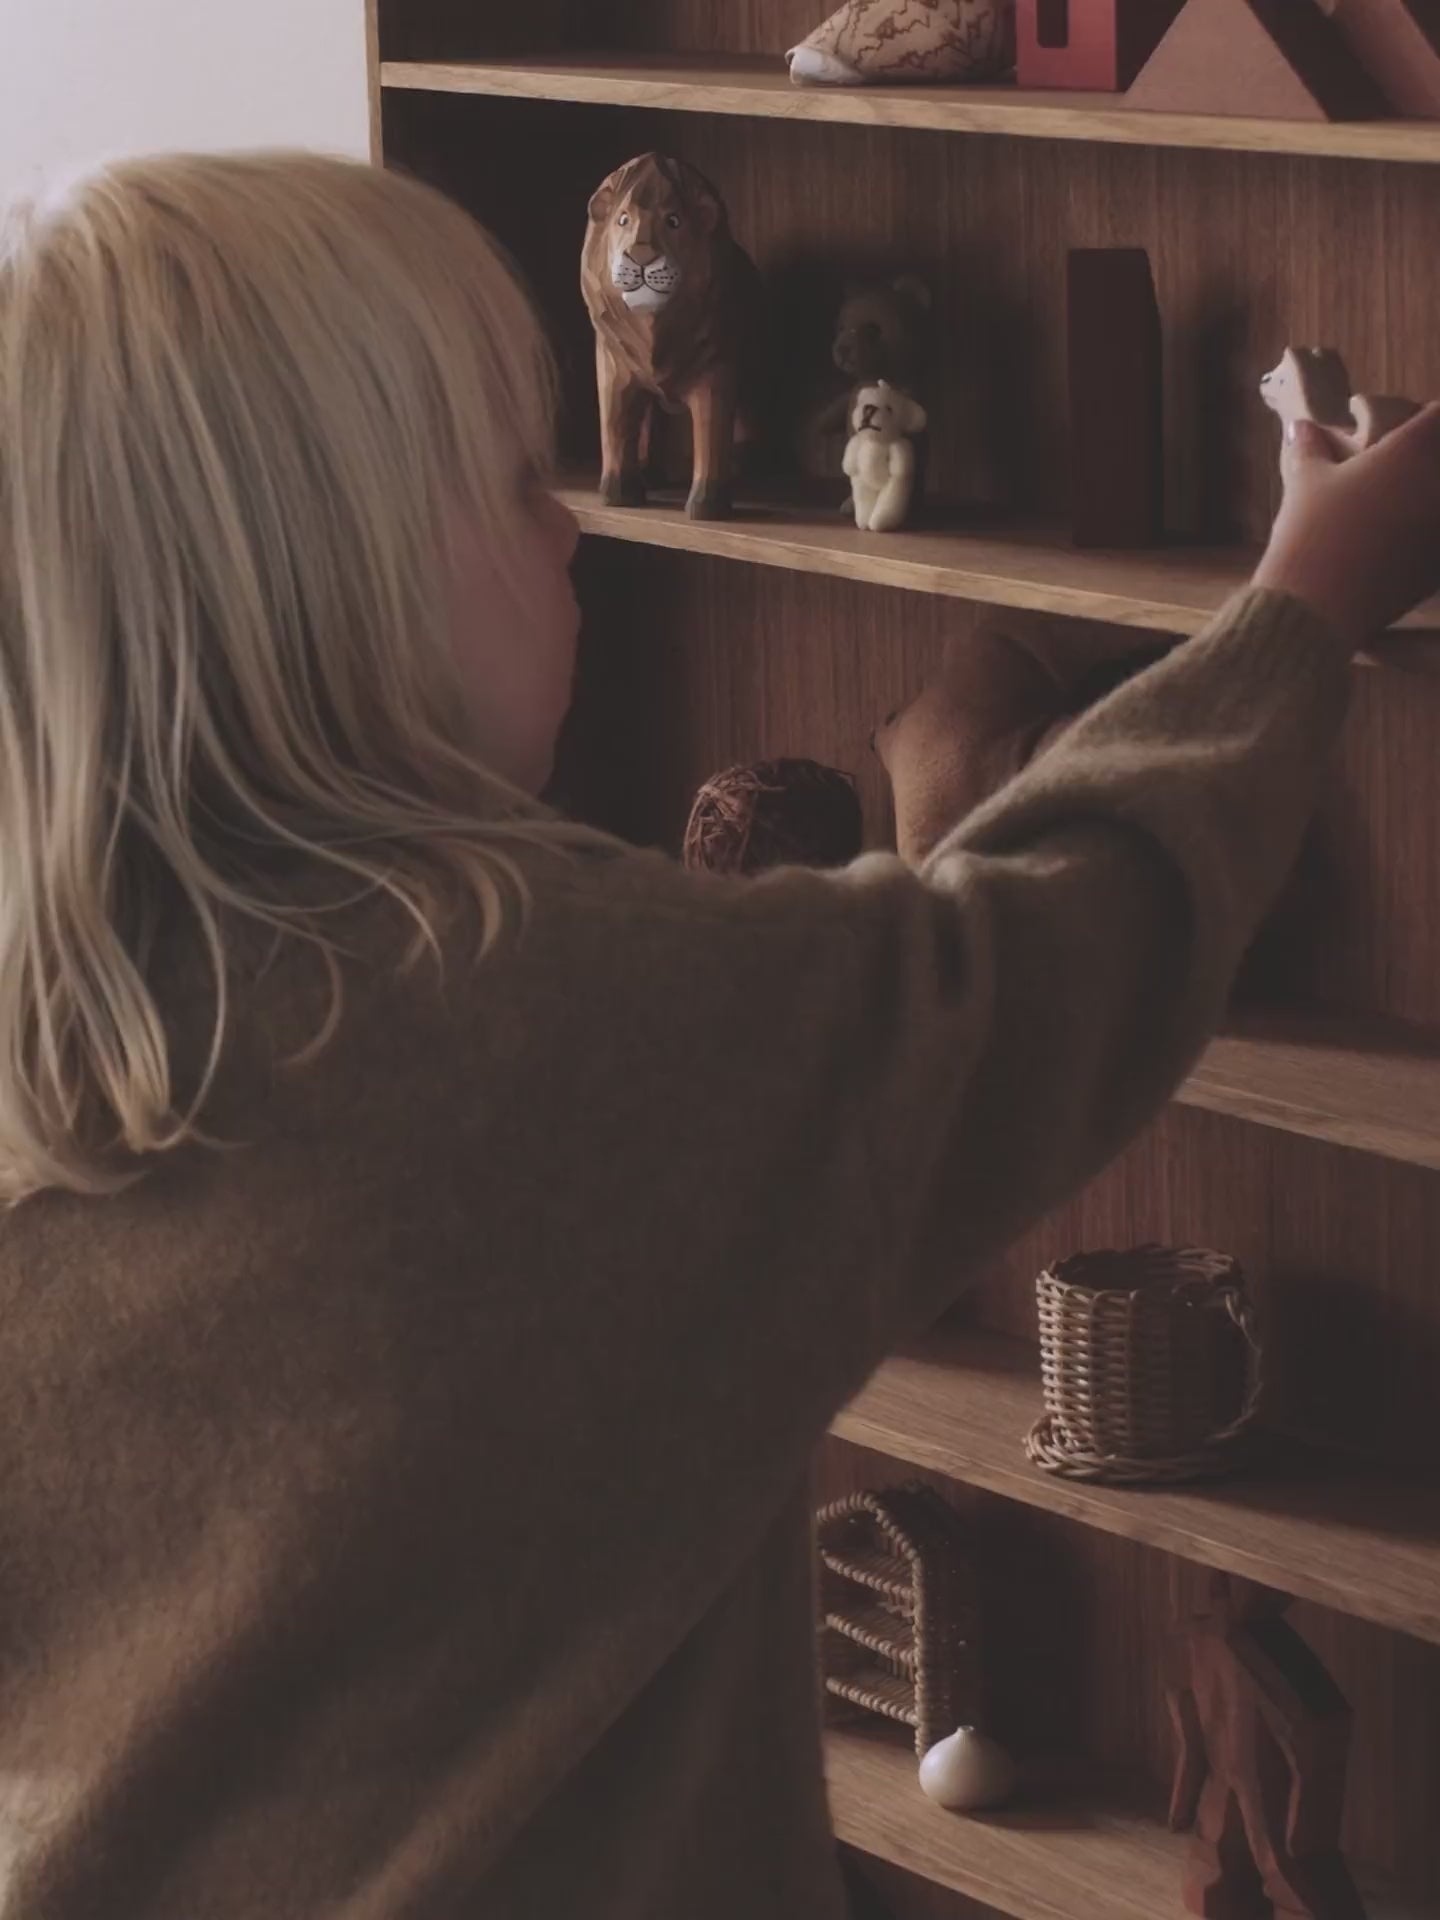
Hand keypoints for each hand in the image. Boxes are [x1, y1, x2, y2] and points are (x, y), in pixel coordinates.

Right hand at [1252, 406, 1439, 644]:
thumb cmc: (1310, 533)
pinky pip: (1436, 541)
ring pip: (1439, 503)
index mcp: (1410, 452)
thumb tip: (1301, 428)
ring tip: (1398, 509)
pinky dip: (1425, 537)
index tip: (1413, 424)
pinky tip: (1397, 545)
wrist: (1315, 609)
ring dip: (1426, 500)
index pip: (1439, 415)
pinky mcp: (1437, 567)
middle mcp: (1438, 485)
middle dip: (1428, 461)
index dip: (1429, 417)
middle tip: (1401, 471)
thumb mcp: (1304, 483)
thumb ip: (1308, 448)